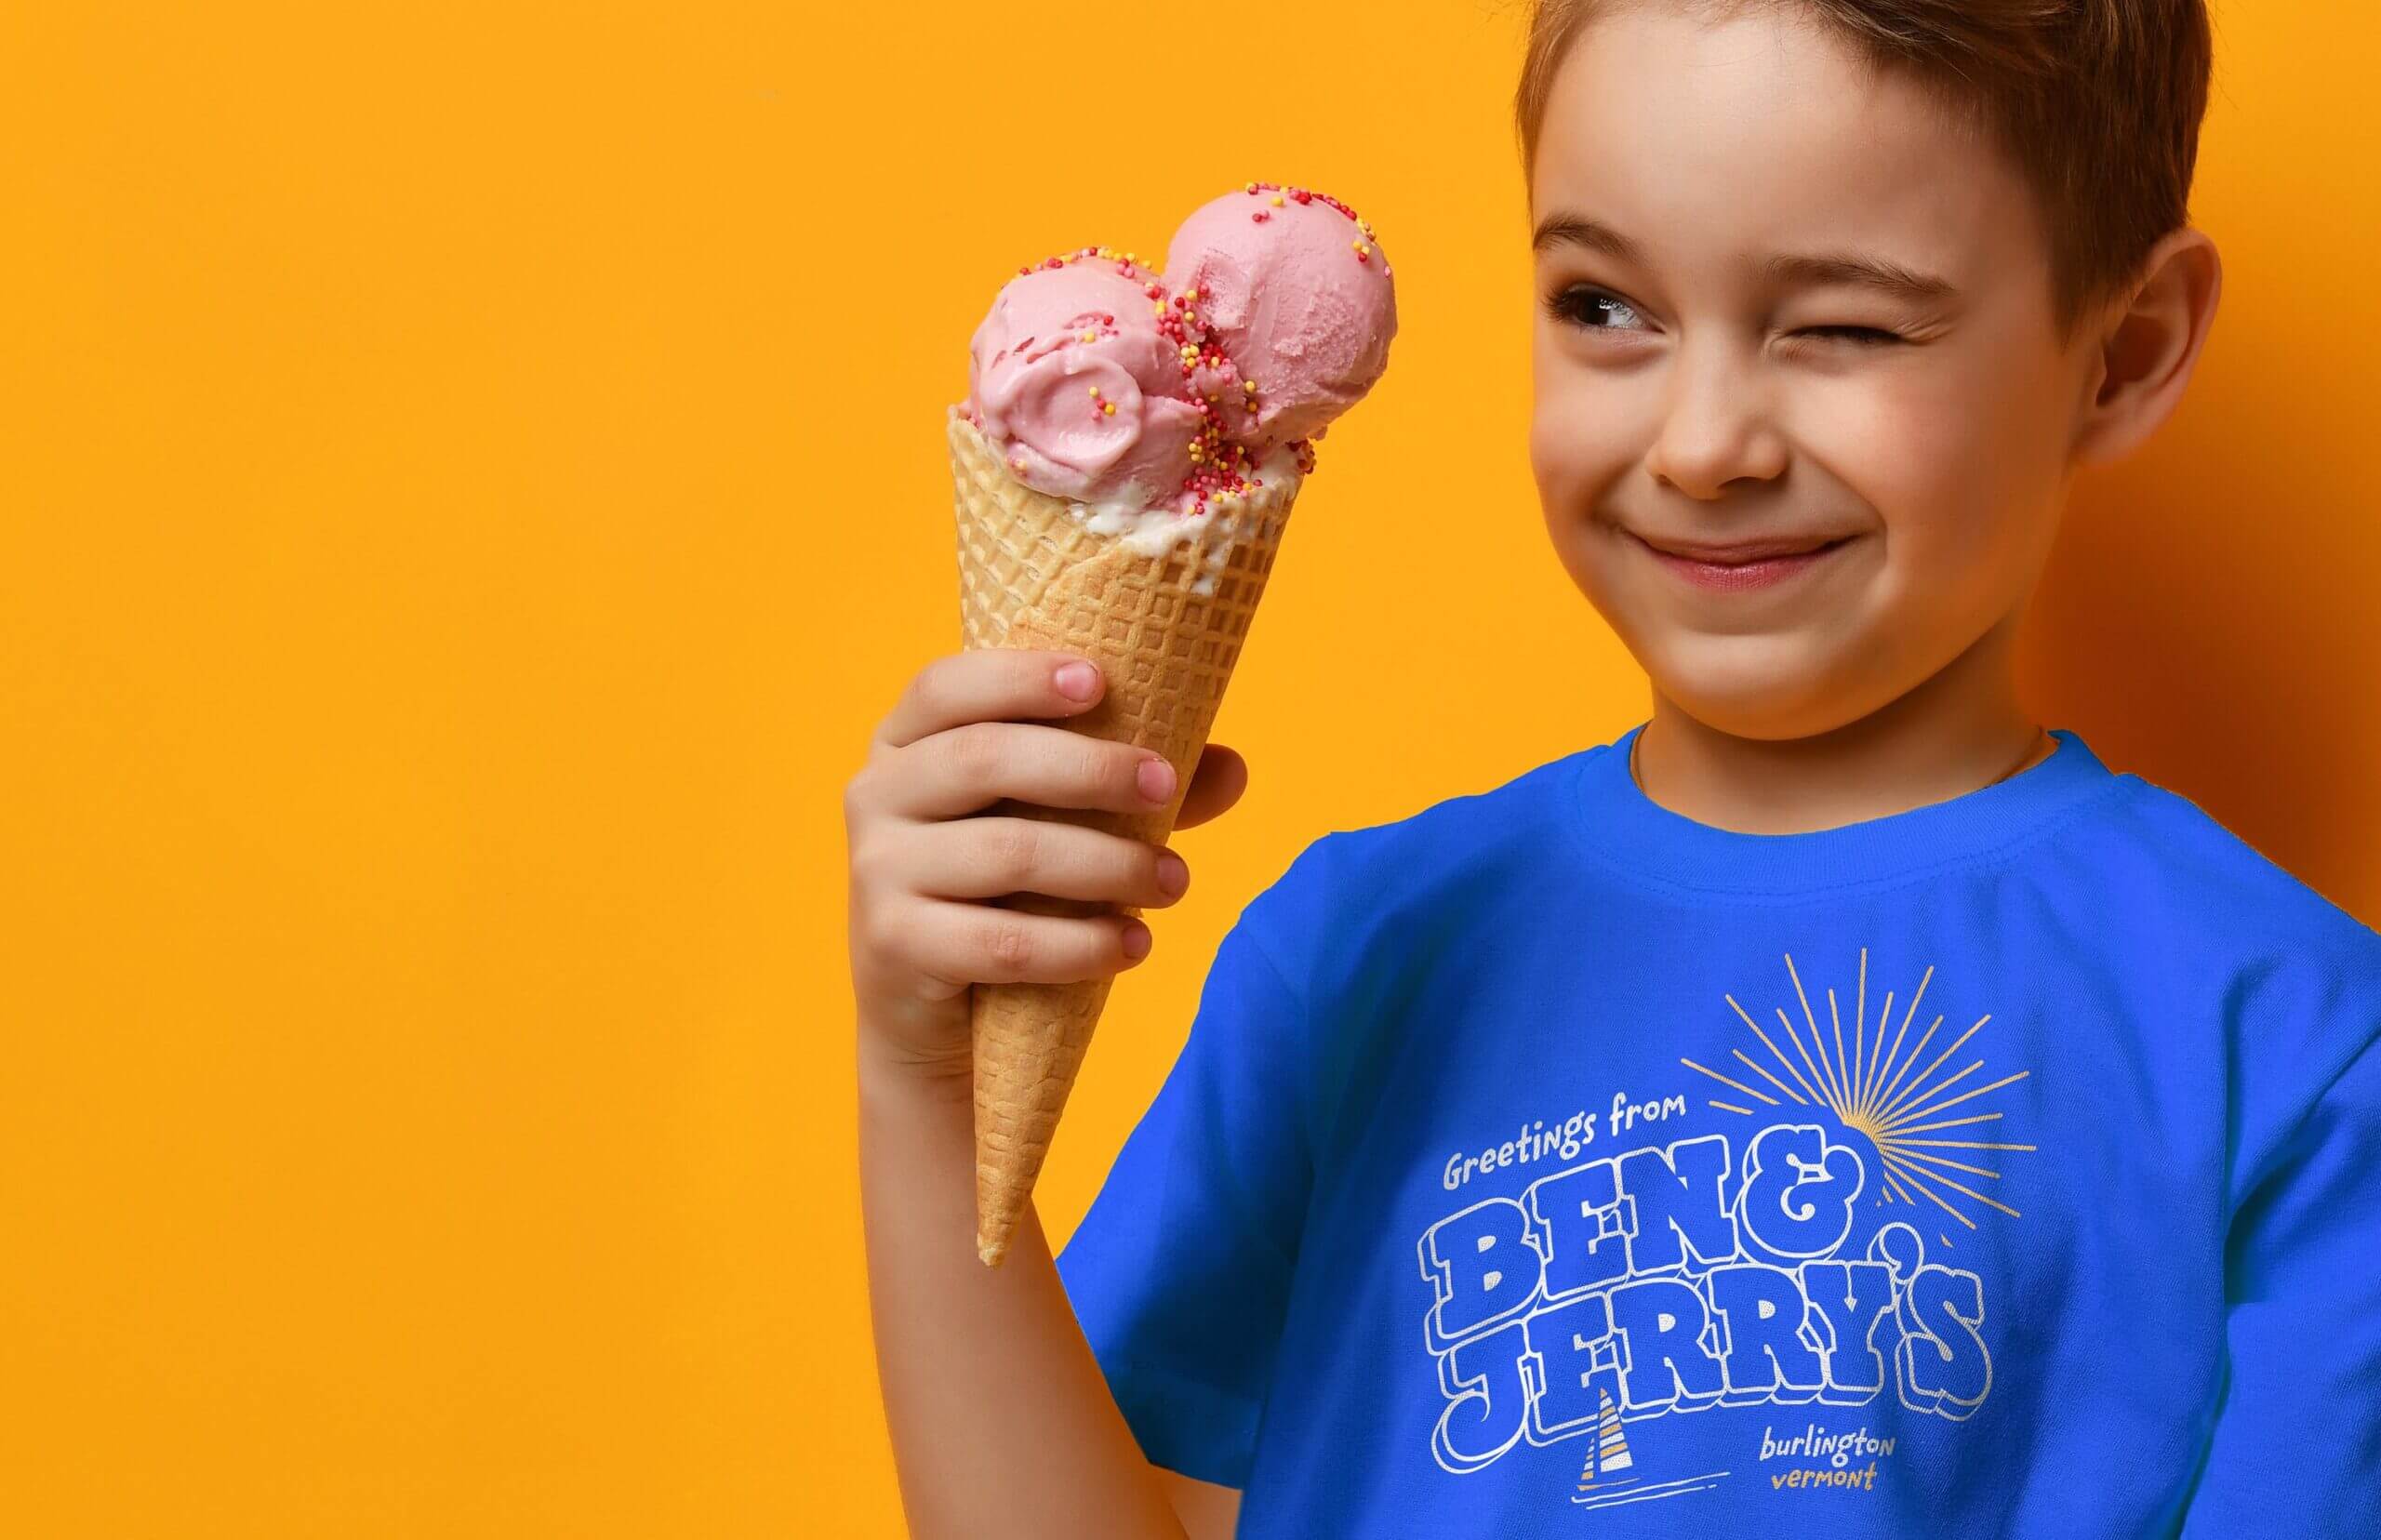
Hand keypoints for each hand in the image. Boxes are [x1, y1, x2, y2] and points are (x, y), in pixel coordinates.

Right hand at [845, 648, 1249, 1085]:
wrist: (925, 1005)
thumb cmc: (1001, 886)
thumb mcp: (1054, 821)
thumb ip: (1130, 788)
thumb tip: (1233, 768)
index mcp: (905, 740)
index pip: (947, 686)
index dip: (1020, 678)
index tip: (1100, 683)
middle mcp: (876, 794)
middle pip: (984, 759)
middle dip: (1089, 769)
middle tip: (1165, 787)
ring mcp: (877, 871)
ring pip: (1006, 854)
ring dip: (1107, 866)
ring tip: (1174, 881)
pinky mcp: (893, 945)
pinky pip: (999, 942)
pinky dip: (1078, 945)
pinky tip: (1133, 945)